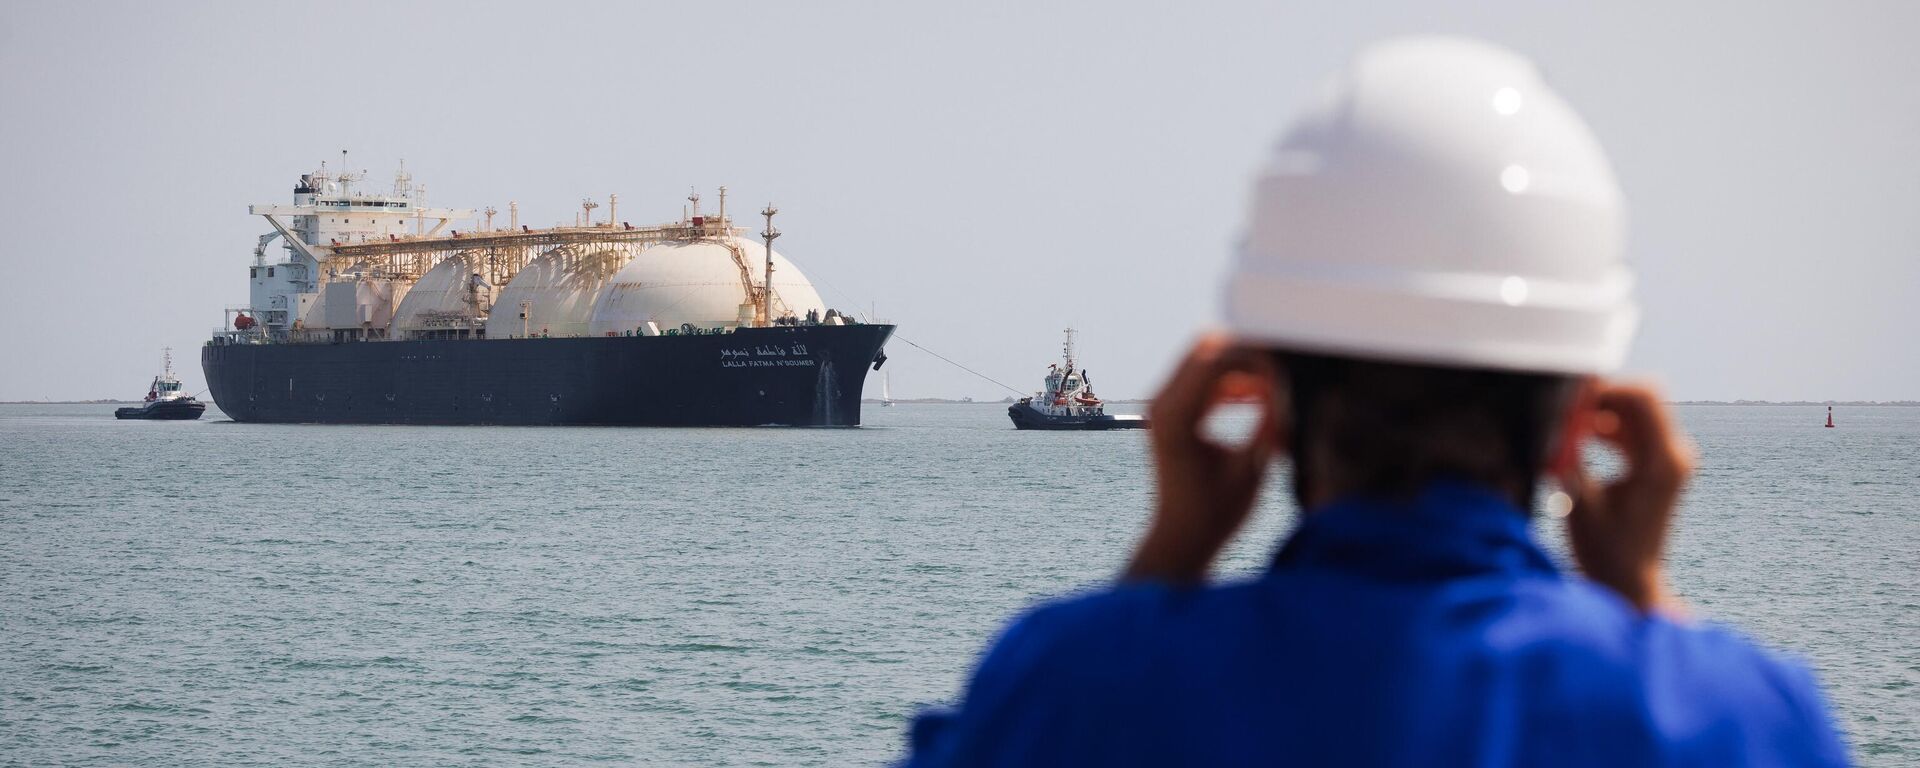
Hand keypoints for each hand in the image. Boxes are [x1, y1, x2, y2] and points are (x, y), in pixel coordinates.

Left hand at [1123, 335, 1282, 584]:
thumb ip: (1269, 418)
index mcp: (1177, 417)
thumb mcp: (1253, 467)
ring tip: (1272, 393)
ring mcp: (1162, 406)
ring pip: (1204, 358)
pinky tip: (1257, 398)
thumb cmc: (1216, 514)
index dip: (1257, 358)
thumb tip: (1283, 380)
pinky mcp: (1170, 411)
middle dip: (1247, 355)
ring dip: (1240, 367)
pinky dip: (1229, 381)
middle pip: (1206, 347)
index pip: (1217, 359)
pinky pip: (1200, 378)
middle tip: (1280, 377)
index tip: (1286, 375)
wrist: (1181, 539)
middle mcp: (1161, 404)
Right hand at [1557, 383, 1694, 616]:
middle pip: (1639, 400)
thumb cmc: (1605, 550)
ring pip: (1633, 412)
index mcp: (1662, 461)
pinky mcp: (1658, 464)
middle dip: (1599, 399)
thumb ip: (1569, 453)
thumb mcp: (1579, 499)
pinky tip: (1578, 441)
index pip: (1641, 397)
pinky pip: (1632, 429)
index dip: (1603, 390)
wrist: (1629, 581)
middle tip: (1562, 413)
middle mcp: (1674, 455)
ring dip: (1599, 413)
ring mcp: (1670, 459)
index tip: (1568, 400)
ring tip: (1565, 431)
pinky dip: (1606, 428)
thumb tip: (1552, 417)